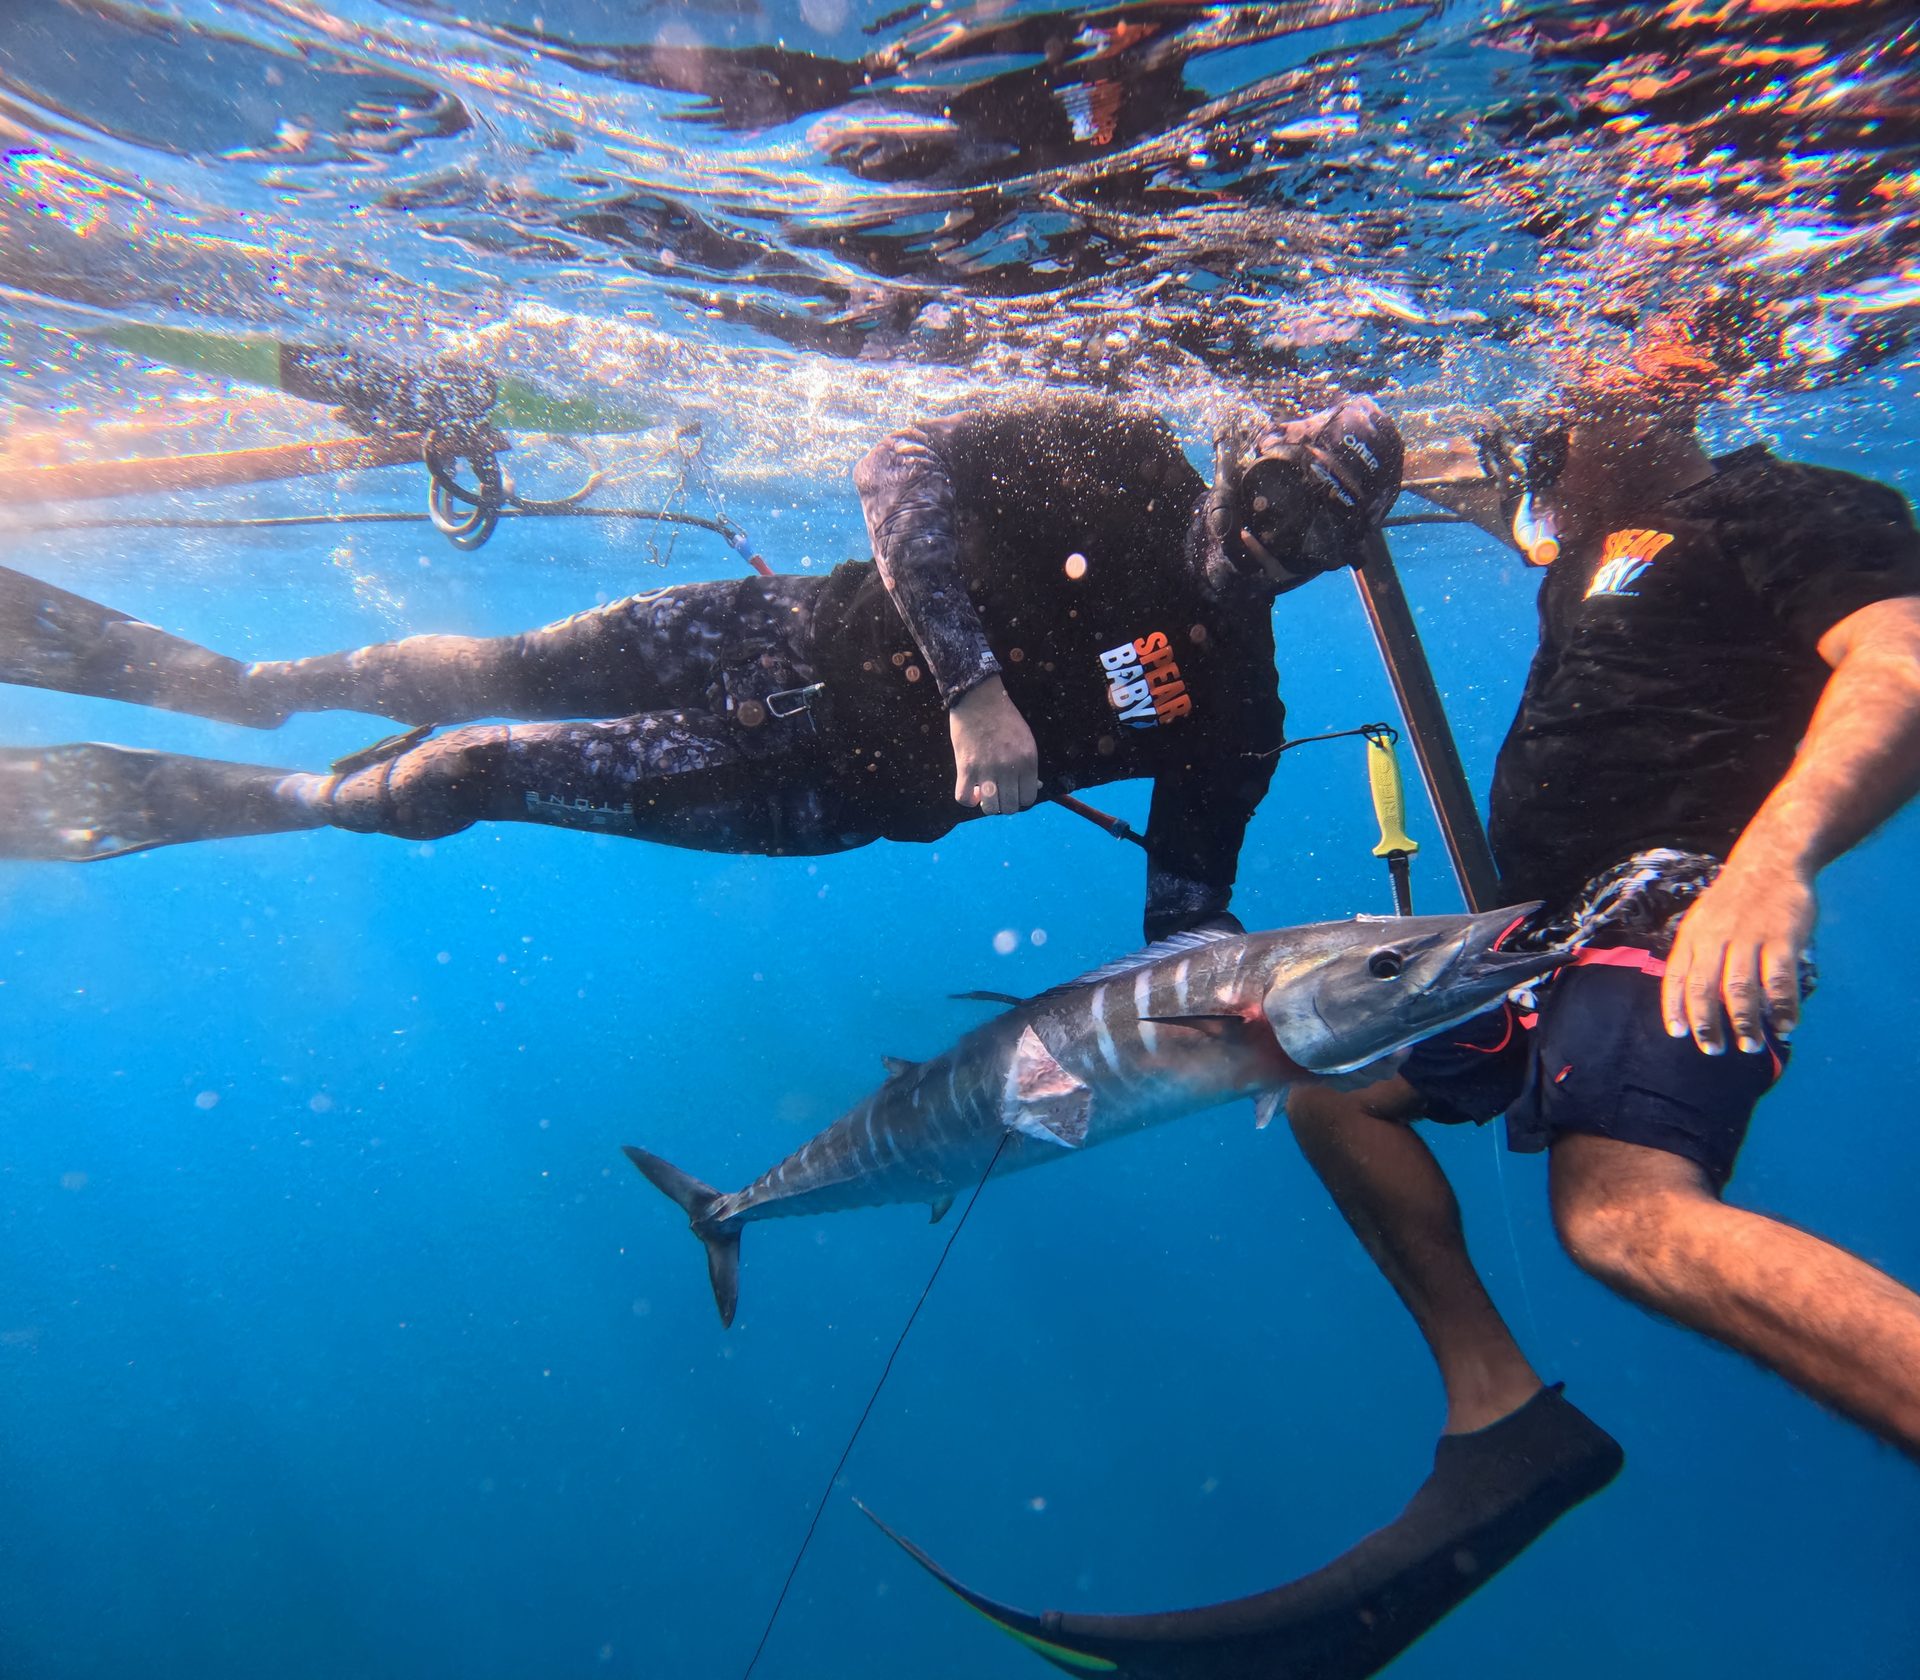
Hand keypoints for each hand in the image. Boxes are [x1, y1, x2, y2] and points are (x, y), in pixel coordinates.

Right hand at [949, 677, 1039, 814]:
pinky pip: (964, 798)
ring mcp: (987, 769)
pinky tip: (971, 791)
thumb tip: (1034, 787)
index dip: (1020, 798)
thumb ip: (1028, 765)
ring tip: (985, 793)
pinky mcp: (966, 767)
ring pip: (990, 808)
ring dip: (988, 805)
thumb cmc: (1004, 718)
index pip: (1028, 799)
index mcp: (1027, 761)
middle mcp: (1009, 768)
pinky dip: (968, 800)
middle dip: (1005, 803)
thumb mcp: (1026, 740)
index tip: (1013, 790)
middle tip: (999, 792)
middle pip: (1010, 806)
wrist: (979, 698)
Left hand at [1661, 859, 1814, 1054]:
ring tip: (1750, 1045)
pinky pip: (1780, 980)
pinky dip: (1782, 1007)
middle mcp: (1716, 938)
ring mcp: (1749, 938)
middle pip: (1705, 988)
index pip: (1677, 976)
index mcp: (1693, 935)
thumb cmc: (1734, 899)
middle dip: (1707, 1024)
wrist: (1770, 860)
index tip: (1678, 1034)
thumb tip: (1690, 996)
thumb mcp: (1703, 920)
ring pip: (1741, 988)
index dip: (1675, 1007)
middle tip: (1713, 1050)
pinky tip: (1784, 1025)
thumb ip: (1697, 954)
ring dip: (1744, 1022)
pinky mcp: (1782, 939)